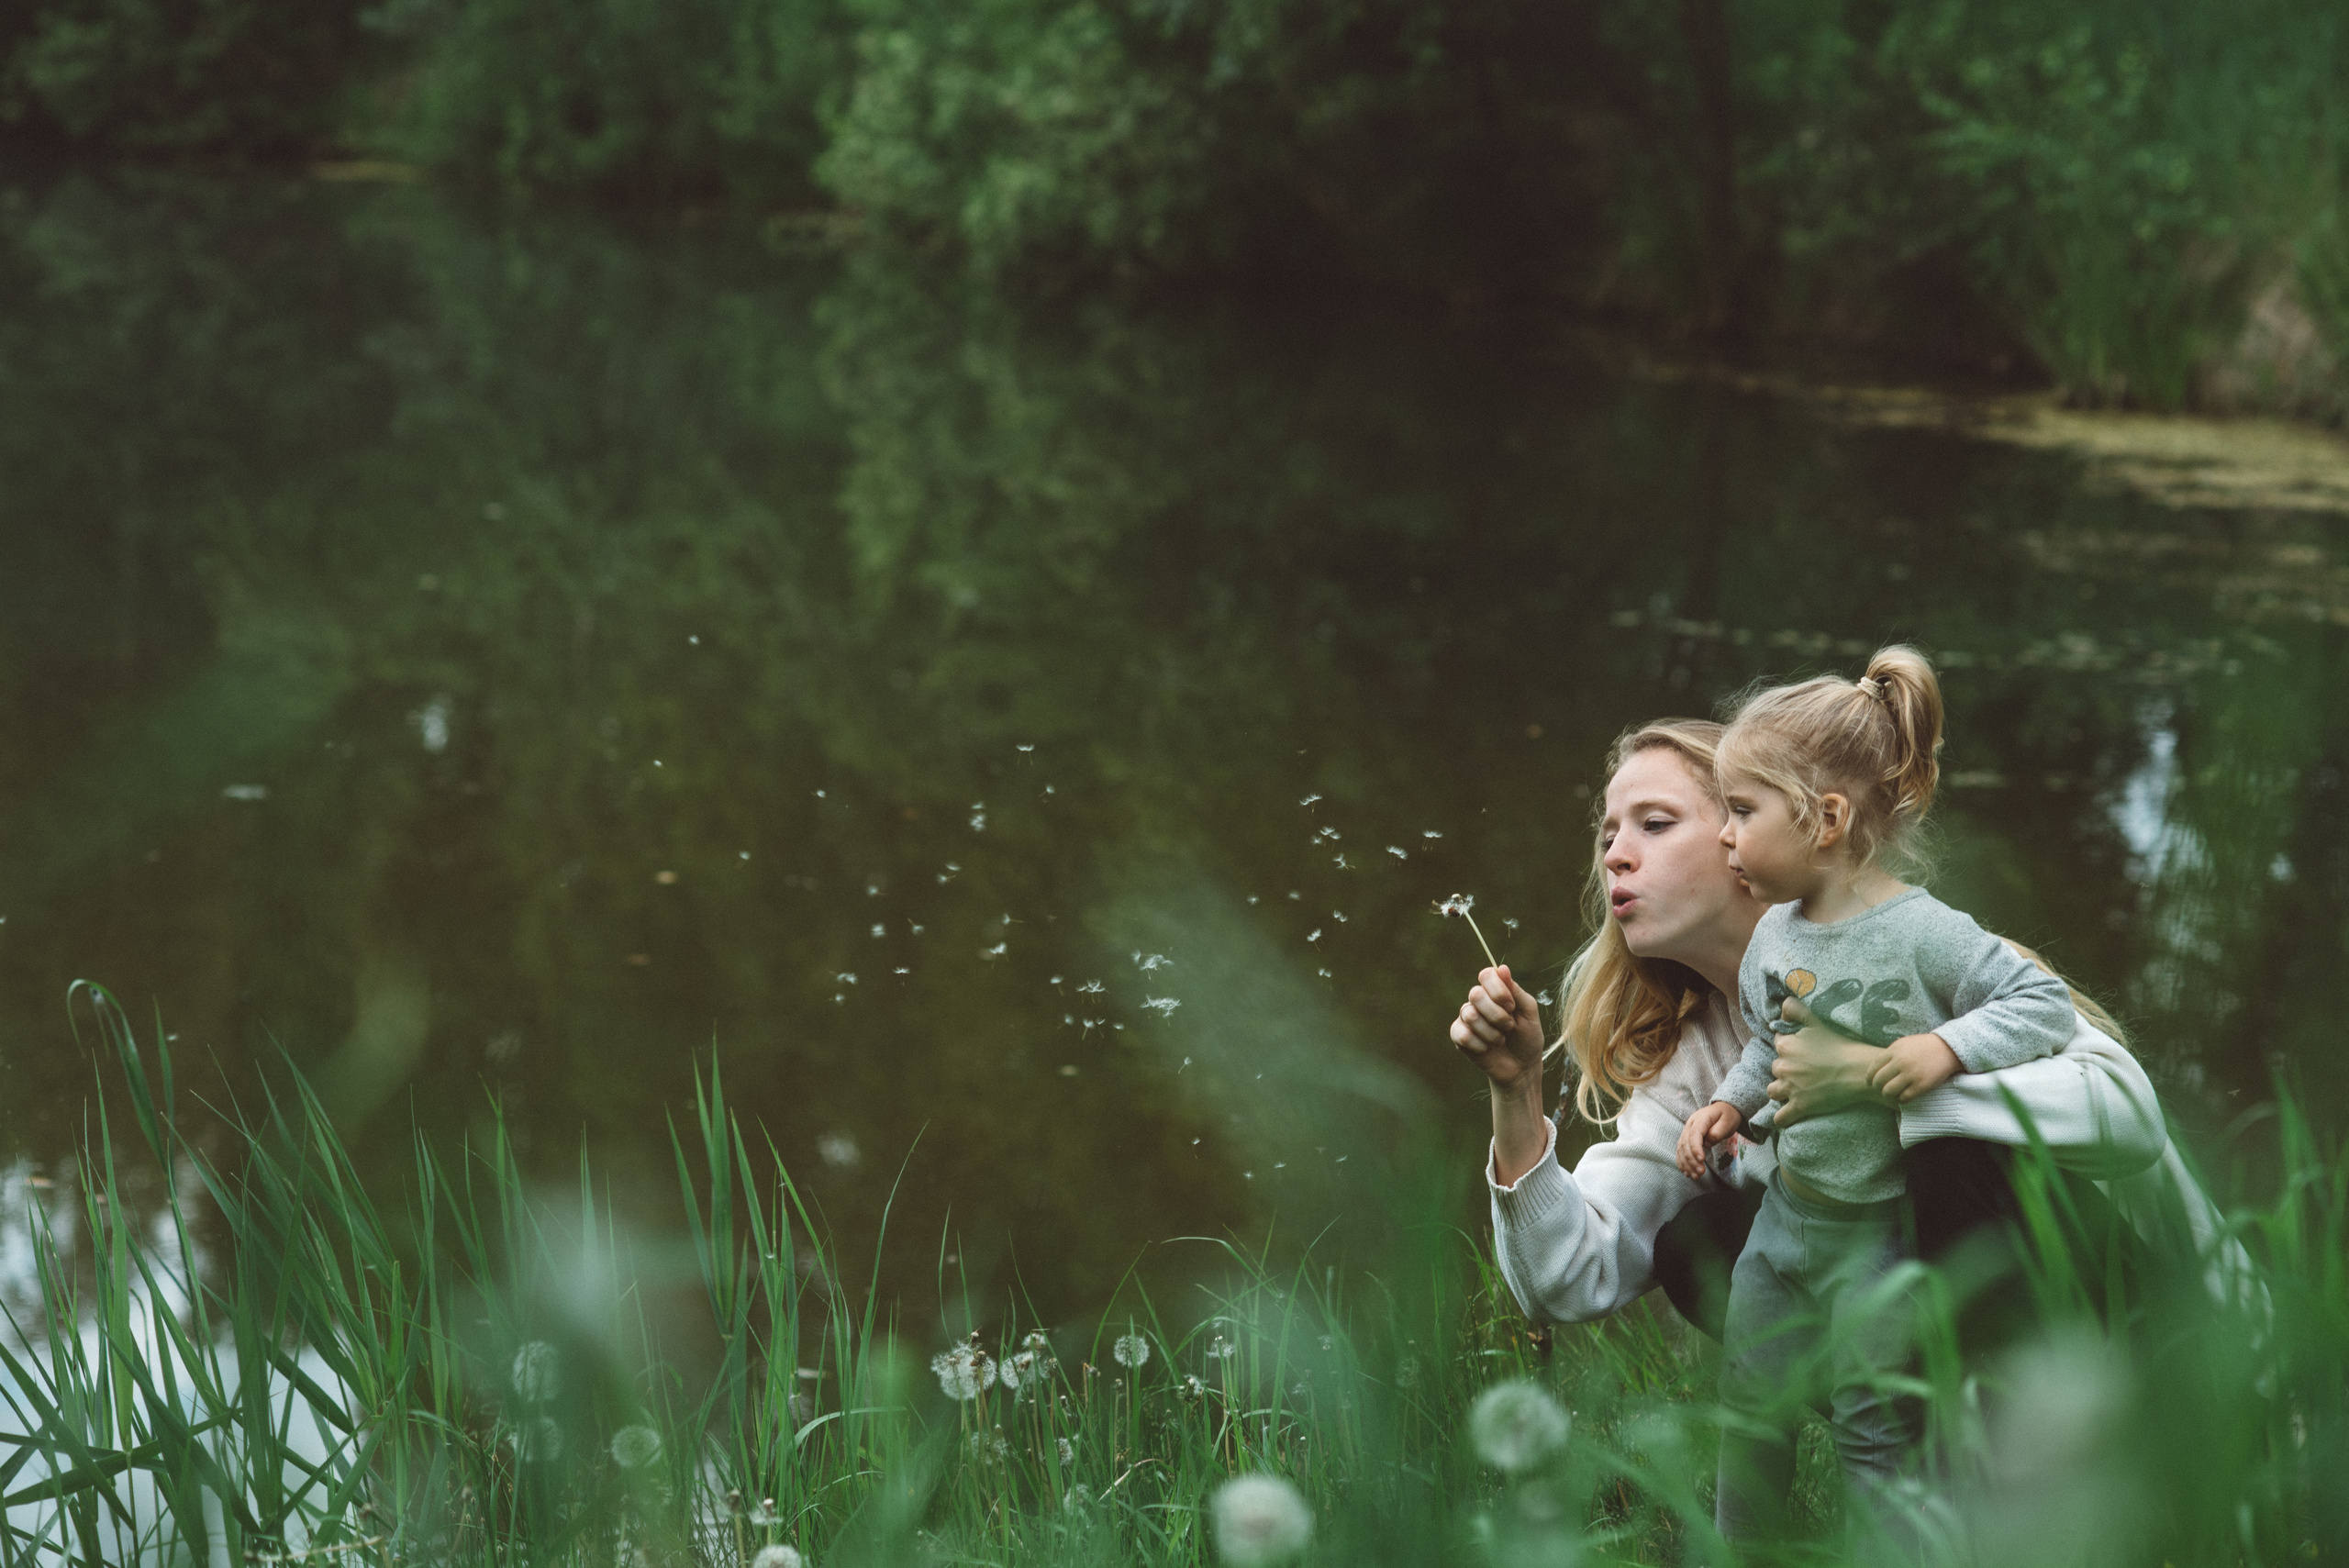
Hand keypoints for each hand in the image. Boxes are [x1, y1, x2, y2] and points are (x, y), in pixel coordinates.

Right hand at [1449, 964, 1545, 1093]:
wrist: (1522, 1068)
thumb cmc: (1527, 1038)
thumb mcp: (1529, 1013)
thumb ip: (1516, 991)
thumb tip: (1502, 968)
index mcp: (1495, 991)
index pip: (1486, 975)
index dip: (1498, 990)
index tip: (1511, 1006)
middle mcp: (1478, 1001)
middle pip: (1475, 994)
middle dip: (1497, 1014)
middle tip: (1509, 1026)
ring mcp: (1466, 1018)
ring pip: (1469, 1015)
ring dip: (1491, 1032)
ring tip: (1501, 1040)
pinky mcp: (1459, 1036)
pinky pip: (1462, 1034)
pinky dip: (1480, 1044)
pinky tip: (1487, 1049)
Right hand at [1675, 1101, 1742, 1179]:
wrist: (1723, 1109)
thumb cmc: (1727, 1116)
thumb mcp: (1727, 1121)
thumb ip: (1717, 1132)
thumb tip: (1707, 1144)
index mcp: (1700, 1119)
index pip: (1694, 1135)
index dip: (1696, 1148)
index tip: (1702, 1160)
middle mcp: (1690, 1125)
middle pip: (1685, 1144)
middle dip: (1691, 1160)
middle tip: (1701, 1173)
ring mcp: (1687, 1131)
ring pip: (1681, 1149)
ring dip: (1686, 1164)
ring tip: (1695, 1176)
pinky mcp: (1687, 1138)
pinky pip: (1681, 1151)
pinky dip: (1682, 1162)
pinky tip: (1686, 1172)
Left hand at [1766, 997, 1894, 1125]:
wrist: (1858, 1071)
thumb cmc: (1839, 1045)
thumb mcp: (1815, 1020)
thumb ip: (1795, 1009)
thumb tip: (1780, 1009)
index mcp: (1785, 1046)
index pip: (1778, 1045)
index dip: (1790, 1048)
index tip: (1803, 1052)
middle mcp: (1783, 1067)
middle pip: (1776, 1069)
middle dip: (1787, 1070)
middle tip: (1806, 1071)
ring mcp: (1790, 1088)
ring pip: (1773, 1091)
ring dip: (1781, 1091)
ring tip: (1796, 1090)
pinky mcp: (1800, 1106)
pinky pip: (1780, 1117)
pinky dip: (1782, 1117)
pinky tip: (1788, 1115)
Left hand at [1868, 1033, 1961, 1102]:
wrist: (1947, 1049)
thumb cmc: (1923, 1047)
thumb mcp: (1904, 1044)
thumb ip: (1890, 1054)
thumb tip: (1876, 1069)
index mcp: (1894, 1051)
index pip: (1874, 1067)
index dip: (1869, 1077)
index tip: (1869, 1082)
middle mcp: (1900, 1063)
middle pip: (1879, 1081)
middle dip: (1877, 1087)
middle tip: (1880, 1089)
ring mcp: (1911, 1074)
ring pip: (1889, 1091)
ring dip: (1888, 1094)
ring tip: (1891, 1094)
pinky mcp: (1921, 1085)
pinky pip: (1904, 1098)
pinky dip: (1901, 1099)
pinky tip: (1903, 1097)